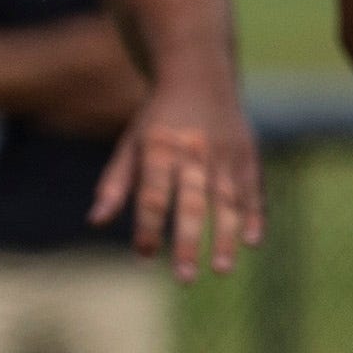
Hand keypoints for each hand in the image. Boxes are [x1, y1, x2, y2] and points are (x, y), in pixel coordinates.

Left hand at [92, 70, 266, 282]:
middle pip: (191, 201)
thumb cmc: (157, 120)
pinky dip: (256, 215)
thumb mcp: (130, 143)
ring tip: (221, 269)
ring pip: (226, 200)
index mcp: (160, 147)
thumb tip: (95, 222)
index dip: (147, 225)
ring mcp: (225, 153)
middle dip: (187, 240)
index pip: (152, 193)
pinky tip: (254, 242)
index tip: (143, 255)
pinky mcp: (248, 154)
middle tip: (184, 277)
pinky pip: (253, 189)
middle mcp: (194, 151)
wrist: (199, 75)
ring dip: (225, 236)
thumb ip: (115, 183)